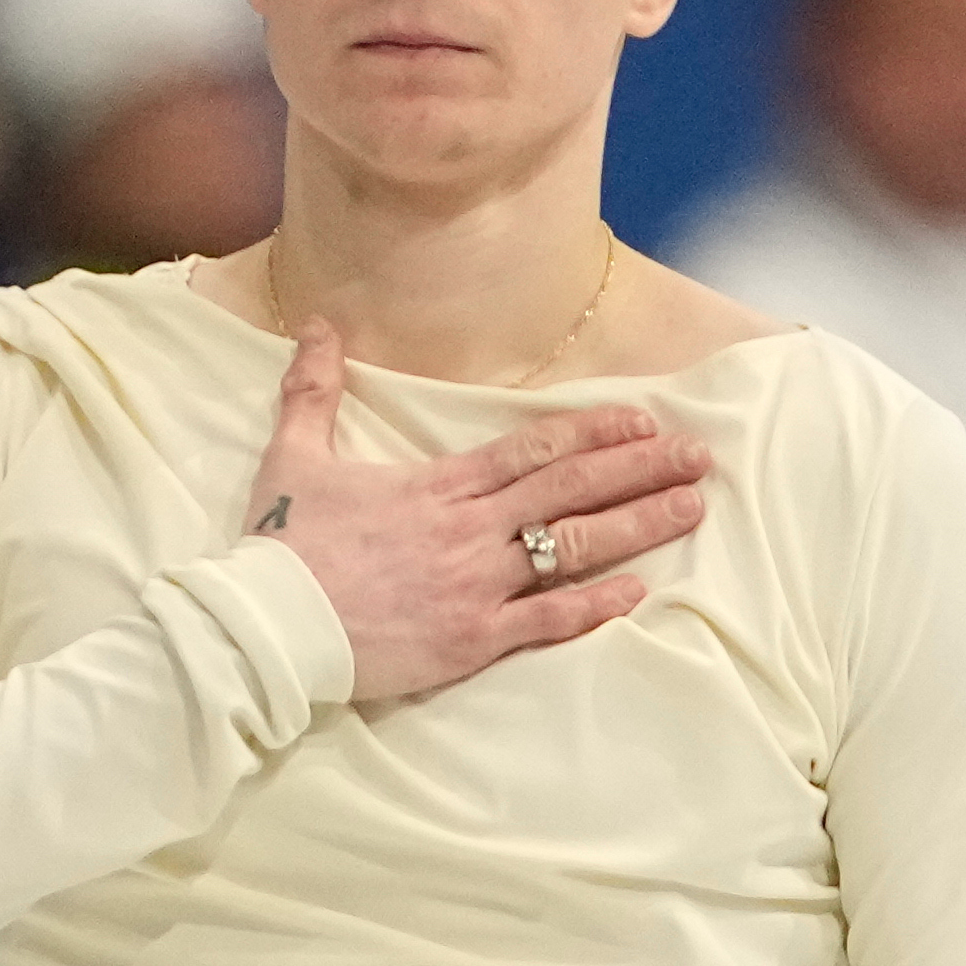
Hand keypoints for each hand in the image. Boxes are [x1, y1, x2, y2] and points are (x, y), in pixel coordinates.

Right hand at [242, 317, 711, 701]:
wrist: (267, 625)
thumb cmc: (282, 544)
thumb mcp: (294, 455)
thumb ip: (314, 389)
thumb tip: (319, 324)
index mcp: (438, 486)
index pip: (532, 449)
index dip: (594, 432)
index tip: (645, 420)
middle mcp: (469, 530)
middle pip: (570, 490)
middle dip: (640, 469)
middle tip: (698, 456)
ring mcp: (476, 586)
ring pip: (572, 549)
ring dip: (637, 526)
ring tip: (690, 509)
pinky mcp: (471, 640)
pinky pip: (547, 622)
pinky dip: (594, 606)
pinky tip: (639, 592)